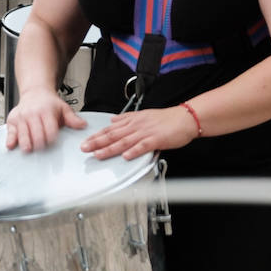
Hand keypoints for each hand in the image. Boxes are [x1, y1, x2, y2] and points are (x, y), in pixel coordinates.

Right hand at [5, 91, 86, 152]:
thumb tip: (83, 125)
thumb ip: (73, 119)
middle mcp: (33, 114)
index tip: (53, 142)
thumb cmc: (50, 103)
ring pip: (23, 134)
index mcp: (47, 111)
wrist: (35, 92)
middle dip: (39, 143)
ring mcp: (22, 117)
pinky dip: (11, 139)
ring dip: (26, 143)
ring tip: (29, 150)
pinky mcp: (12, 120)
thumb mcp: (64, 108)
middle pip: (36, 133)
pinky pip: (10, 131)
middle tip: (42, 149)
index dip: (51, 137)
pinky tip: (12, 145)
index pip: (50, 128)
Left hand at [80, 106, 198, 160]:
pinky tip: (126, 156)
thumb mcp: (144, 114)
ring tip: (98, 154)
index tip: (86, 141)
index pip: (111, 128)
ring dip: (110, 148)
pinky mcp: (157, 139)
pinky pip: (143, 146)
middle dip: (97, 142)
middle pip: (114, 134)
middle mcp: (137, 126)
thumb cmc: (168, 119)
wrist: (185, 118)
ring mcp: (146, 132)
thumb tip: (113, 120)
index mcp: (134, 120)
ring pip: (124, 141)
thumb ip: (128, 118)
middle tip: (84, 148)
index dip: (97, 135)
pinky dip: (134, 151)